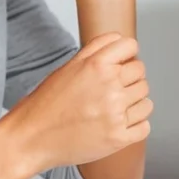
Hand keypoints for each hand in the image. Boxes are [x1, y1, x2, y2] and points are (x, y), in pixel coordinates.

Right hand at [6, 33, 152, 171]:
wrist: (32, 138)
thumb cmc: (47, 104)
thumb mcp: (68, 66)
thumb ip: (96, 48)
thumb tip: (120, 39)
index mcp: (97, 65)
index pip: (131, 47)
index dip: (126, 55)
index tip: (120, 64)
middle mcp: (109, 87)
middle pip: (141, 73)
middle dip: (129, 80)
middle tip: (111, 91)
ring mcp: (115, 114)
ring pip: (146, 100)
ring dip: (134, 103)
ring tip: (113, 109)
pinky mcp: (118, 138)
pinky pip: (145, 126)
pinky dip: (135, 126)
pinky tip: (118, 124)